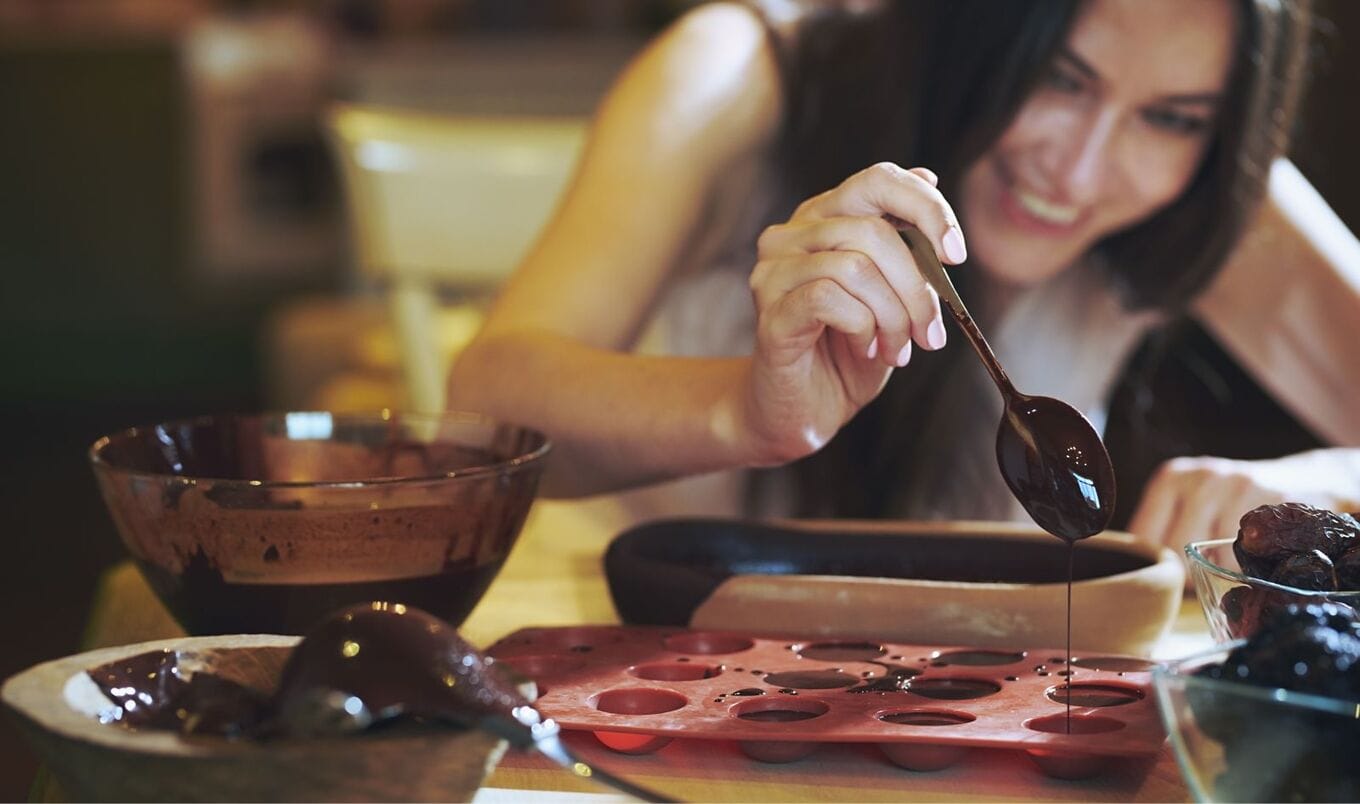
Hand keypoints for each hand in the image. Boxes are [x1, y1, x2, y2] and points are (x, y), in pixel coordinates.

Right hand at [739, 162, 966, 463]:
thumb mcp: (891, 294)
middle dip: (916, 286)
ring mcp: (773, 273)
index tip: (955, 255)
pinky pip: (829, 299)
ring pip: (855, 267)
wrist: (799, 413)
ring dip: (892, 317)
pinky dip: (862, 328)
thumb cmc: (844, 354)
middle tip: (929, 332)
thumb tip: (927, 178)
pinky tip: (864, 349)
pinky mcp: (769, 312)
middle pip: (872, 229)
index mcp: (822, 220)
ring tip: (895, 350)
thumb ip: (904, 241)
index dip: (925, 209)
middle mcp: (790, 237)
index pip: (877, 180)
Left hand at [1128, 448, 1359, 554]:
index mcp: (1171, 478)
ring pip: (1214, 558)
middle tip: (1211, 570)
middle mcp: (1200, 478)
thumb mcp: (1194, 503)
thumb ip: (1165, 528)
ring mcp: (1237, 486)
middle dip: (1191, 572)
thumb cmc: (1237, 503)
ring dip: (1224, 572)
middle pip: (1178, 550)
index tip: (1176, 569)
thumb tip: (1139, 574)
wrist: (1307, 480)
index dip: (1159, 564)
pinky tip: (1258, 555)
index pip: (1144, 537)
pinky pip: (1249, 555)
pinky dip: (1250, 567)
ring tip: (1238, 558)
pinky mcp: (1273, 500)